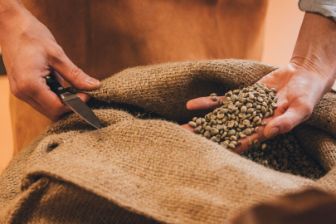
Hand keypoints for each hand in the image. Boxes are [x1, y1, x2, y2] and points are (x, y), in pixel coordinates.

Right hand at [0, 8, 99, 119]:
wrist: (10, 24)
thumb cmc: (32, 35)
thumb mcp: (57, 55)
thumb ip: (76, 75)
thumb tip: (95, 86)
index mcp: (30, 84)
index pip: (57, 108)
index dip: (75, 105)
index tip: (87, 95)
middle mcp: (22, 92)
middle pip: (51, 112)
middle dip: (69, 106)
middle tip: (83, 93)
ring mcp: (20, 92)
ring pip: (46, 108)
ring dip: (62, 102)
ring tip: (72, 87)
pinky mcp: (21, 88)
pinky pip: (40, 100)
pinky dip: (53, 96)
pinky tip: (61, 84)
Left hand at [183, 13, 335, 152]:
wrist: (302, 76)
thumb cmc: (307, 94)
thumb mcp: (301, 108)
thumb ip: (287, 121)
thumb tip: (269, 132)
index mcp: (265, 130)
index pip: (243, 142)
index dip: (226, 148)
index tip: (209, 154)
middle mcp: (251, 123)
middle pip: (224, 133)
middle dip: (205, 139)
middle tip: (184, 144)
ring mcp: (243, 110)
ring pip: (218, 119)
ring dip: (200, 124)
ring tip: (181, 129)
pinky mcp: (241, 97)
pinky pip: (220, 101)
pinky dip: (206, 103)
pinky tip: (190, 106)